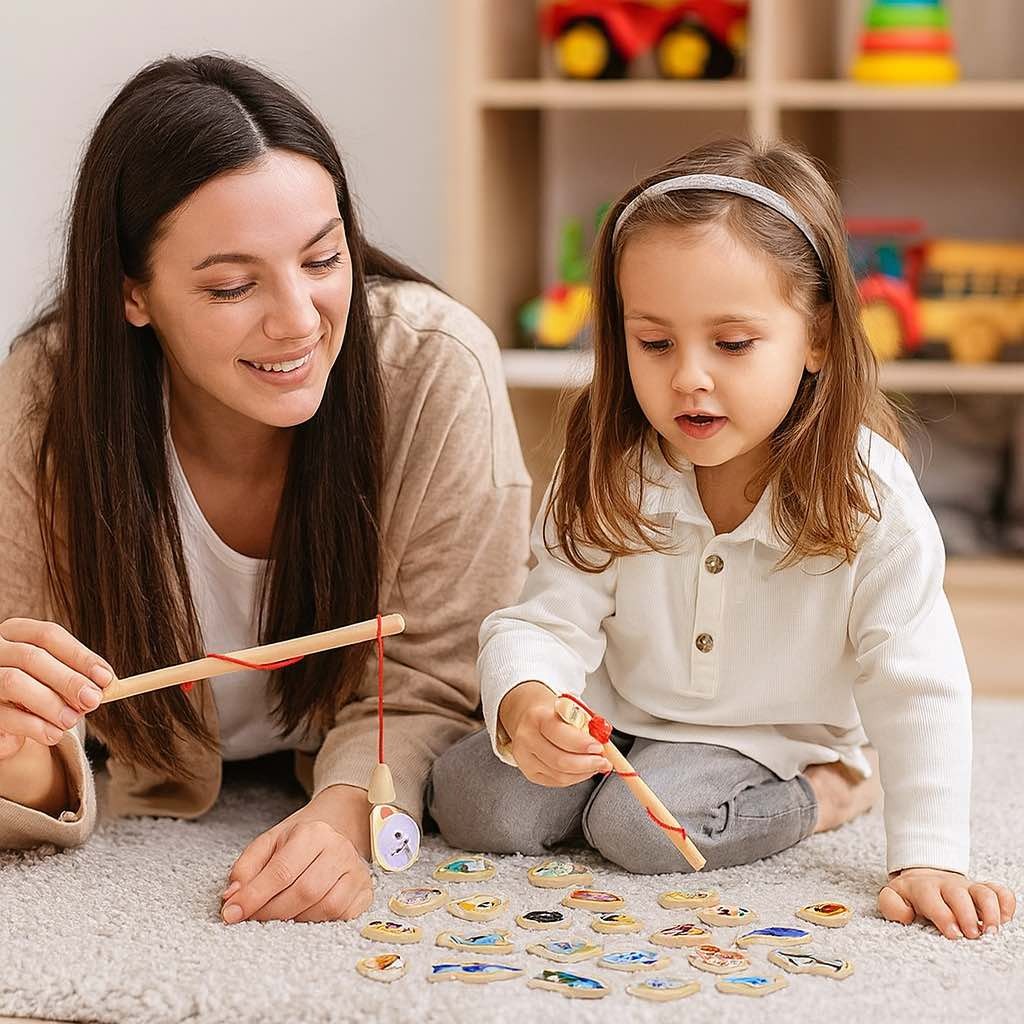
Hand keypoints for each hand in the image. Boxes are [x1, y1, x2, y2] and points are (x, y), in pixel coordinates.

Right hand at [0, 618, 114, 759]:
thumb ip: (77, 677)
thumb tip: (106, 684)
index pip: (49, 635)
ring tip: (72, 720)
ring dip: (50, 703)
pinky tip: (54, 734)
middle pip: (32, 657)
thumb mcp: (56, 680)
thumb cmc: (35, 691)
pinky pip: (4, 714)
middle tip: (93, 700)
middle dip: (68, 680)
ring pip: (13, 682)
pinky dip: (33, 725)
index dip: (80, 656)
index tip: (106, 678)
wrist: (4, 722)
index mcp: (16, 632)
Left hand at [220, 786, 373, 923]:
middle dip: (271, 912)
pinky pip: (341, 917)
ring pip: (324, 907)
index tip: (230, 914)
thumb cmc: (297, 843)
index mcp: (312, 833)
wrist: (335, 833)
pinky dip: (318, 922)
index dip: (254, 897)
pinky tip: (304, 915)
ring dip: (294, 919)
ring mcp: (356, 870)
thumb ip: (245, 868)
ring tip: (278, 916)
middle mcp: (339, 849)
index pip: (281, 871)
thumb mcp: (268, 845)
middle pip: (304, 892)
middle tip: (252, 919)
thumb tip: (232, 897)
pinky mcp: (365, 891)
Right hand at [498, 681, 611, 786]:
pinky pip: (556, 781)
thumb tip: (603, 739)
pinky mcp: (530, 773)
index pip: (559, 733)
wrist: (528, 716)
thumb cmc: (551, 712)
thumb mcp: (569, 706)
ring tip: (597, 765)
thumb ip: (585, 722)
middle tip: (603, 760)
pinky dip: (575, 778)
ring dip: (584, 772)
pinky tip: (584, 770)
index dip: (581, 744)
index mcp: (537, 717)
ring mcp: (525, 758)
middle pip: (560, 760)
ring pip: (560, 775)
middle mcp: (527, 738)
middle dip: (587, 763)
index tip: (599, 747)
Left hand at [879, 867, 1016, 938]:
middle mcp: (948, 887)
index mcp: (924, 889)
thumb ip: (892, 906)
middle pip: (960, 895)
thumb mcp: (893, 897)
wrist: (924, 877)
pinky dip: (1006, 904)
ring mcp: (968, 888)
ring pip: (984, 892)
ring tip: (991, 932)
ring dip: (990, 911)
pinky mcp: (983, 891)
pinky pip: (1000, 892)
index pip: (933, 899)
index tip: (953, 934)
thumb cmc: (910, 895)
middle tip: (971, 935)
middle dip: (967, 915)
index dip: (944, 916)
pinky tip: (1004, 920)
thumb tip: (906, 915)